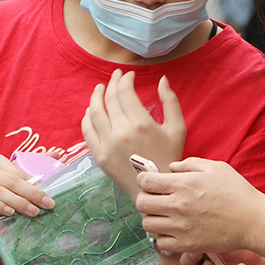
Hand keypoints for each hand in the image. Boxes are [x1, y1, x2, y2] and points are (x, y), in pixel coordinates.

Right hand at [0, 153, 54, 222]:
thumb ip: (23, 171)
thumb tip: (57, 155)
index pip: (20, 172)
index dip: (37, 184)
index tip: (52, 195)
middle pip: (13, 181)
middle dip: (33, 193)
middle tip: (49, 204)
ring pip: (0, 192)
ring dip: (19, 203)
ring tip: (33, 212)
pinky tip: (9, 212)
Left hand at [82, 70, 185, 196]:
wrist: (155, 188)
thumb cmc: (169, 157)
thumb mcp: (177, 129)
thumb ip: (170, 101)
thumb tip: (162, 79)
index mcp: (141, 123)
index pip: (125, 91)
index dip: (125, 79)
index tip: (129, 75)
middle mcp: (121, 132)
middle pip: (109, 98)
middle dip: (112, 83)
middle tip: (116, 77)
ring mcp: (107, 144)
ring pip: (94, 111)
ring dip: (96, 96)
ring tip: (100, 89)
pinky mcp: (99, 155)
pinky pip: (87, 130)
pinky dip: (87, 117)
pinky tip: (91, 110)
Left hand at [135, 158, 264, 254]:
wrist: (253, 221)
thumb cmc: (237, 192)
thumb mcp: (216, 167)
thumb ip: (189, 164)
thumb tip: (170, 168)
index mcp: (184, 184)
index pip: (146, 181)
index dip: (144, 179)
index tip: (151, 181)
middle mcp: (179, 206)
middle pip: (142, 203)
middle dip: (145, 198)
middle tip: (156, 198)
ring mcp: (182, 227)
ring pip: (148, 224)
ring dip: (153, 217)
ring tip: (165, 215)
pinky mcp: (187, 244)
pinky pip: (160, 242)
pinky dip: (163, 236)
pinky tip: (173, 229)